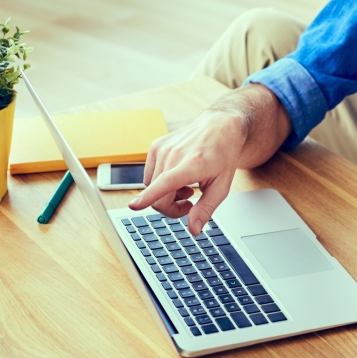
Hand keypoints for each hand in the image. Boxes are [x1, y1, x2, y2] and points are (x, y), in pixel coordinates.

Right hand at [128, 109, 245, 235]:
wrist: (219, 127)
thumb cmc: (223, 156)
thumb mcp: (222, 187)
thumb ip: (205, 210)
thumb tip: (193, 230)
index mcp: (192, 164)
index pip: (166, 182)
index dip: (149, 197)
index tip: (134, 206)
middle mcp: (174, 154)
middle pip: (158, 196)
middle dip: (171, 208)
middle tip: (190, 205)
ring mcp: (162, 148)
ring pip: (151, 188)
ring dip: (166, 195)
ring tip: (187, 187)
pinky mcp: (155, 146)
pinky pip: (149, 176)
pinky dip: (160, 183)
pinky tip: (178, 178)